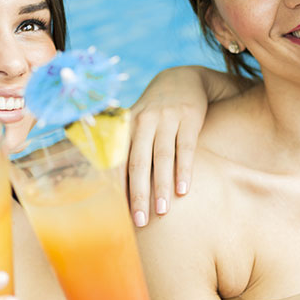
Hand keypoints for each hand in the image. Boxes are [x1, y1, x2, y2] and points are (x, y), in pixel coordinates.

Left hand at [127, 67, 209, 226]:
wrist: (182, 79)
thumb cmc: (154, 112)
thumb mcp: (135, 122)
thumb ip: (124, 148)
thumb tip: (111, 186)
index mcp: (126, 126)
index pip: (118, 161)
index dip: (118, 188)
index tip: (119, 214)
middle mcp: (144, 121)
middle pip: (138, 162)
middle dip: (138, 194)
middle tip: (140, 220)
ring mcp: (167, 118)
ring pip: (162, 157)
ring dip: (161, 186)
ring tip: (162, 211)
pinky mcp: (189, 117)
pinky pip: (185, 148)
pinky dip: (184, 169)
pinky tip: (184, 190)